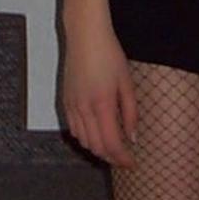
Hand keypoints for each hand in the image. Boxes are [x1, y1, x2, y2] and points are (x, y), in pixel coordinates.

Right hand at [61, 21, 138, 168]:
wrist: (85, 36)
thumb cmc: (109, 55)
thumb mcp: (127, 83)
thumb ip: (131, 113)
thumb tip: (132, 137)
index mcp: (102, 105)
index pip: (112, 144)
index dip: (122, 158)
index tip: (132, 163)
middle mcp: (84, 109)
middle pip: (96, 147)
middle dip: (111, 158)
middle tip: (125, 160)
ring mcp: (72, 106)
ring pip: (83, 140)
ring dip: (98, 150)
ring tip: (112, 149)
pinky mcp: (66, 101)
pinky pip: (74, 129)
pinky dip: (85, 139)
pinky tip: (96, 136)